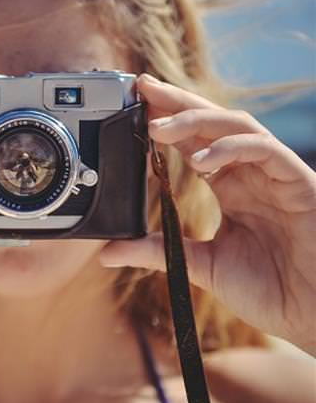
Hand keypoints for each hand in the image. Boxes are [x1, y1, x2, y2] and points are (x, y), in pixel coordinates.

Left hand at [99, 74, 315, 354]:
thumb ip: (157, 252)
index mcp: (230, 187)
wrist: (311, 314)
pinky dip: (231, 149)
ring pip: (236, 126)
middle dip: (176, 102)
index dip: (166, 120)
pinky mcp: (297, 181)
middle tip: (141, 88)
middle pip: (211, 123)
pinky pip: (264, 150)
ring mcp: (274, 174)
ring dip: (195, 120)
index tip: (133, 106)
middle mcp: (250, 174)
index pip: (194, 141)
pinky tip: (199, 161)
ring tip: (158, 127)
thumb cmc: (268, 289)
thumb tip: (107, 252)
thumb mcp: (199, 266)